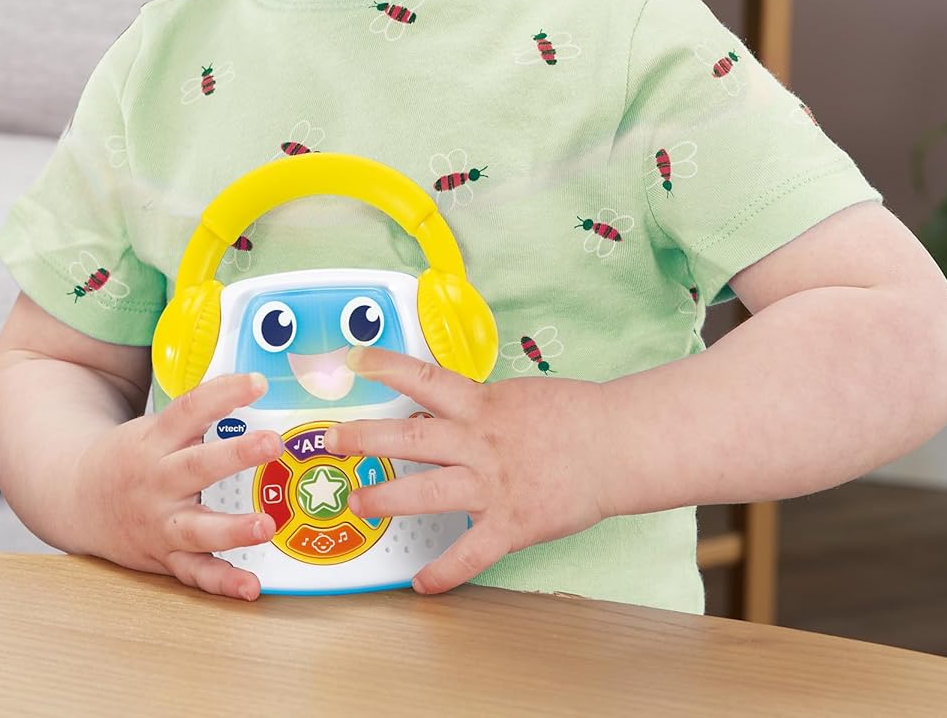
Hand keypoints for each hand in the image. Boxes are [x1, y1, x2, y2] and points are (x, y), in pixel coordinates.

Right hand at [70, 371, 283, 600]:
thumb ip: (196, 417)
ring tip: (267, 524)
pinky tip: (250, 586)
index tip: (257, 382)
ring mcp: (160, 523)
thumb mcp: (153, 428)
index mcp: (154, 441)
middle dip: (236, 455)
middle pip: (197, 467)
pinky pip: (195, 572)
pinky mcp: (164, 556)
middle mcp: (157, 481)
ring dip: (233, 529)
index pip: (189, 410)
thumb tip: (253, 389)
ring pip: (197, 528)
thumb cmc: (129, 458)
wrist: (76, 500)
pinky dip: (222, 582)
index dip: (223, 393)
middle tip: (272, 443)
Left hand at [325, 347, 610, 594]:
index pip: (424, 377)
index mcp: (482, 404)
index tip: (354, 361)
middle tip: (329, 439)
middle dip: (364, 437)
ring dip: (386, 497)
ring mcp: (492, 483)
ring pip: (426, 489)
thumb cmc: (575, 415)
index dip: (386, 366)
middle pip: (409, 435)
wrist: (617, 445)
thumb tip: (440, 405)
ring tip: (356, 502)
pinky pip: (470, 552)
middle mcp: (478, 441)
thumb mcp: (518, 395)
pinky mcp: (510, 523)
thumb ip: (478, 405)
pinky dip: (444, 572)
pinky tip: (421, 584)